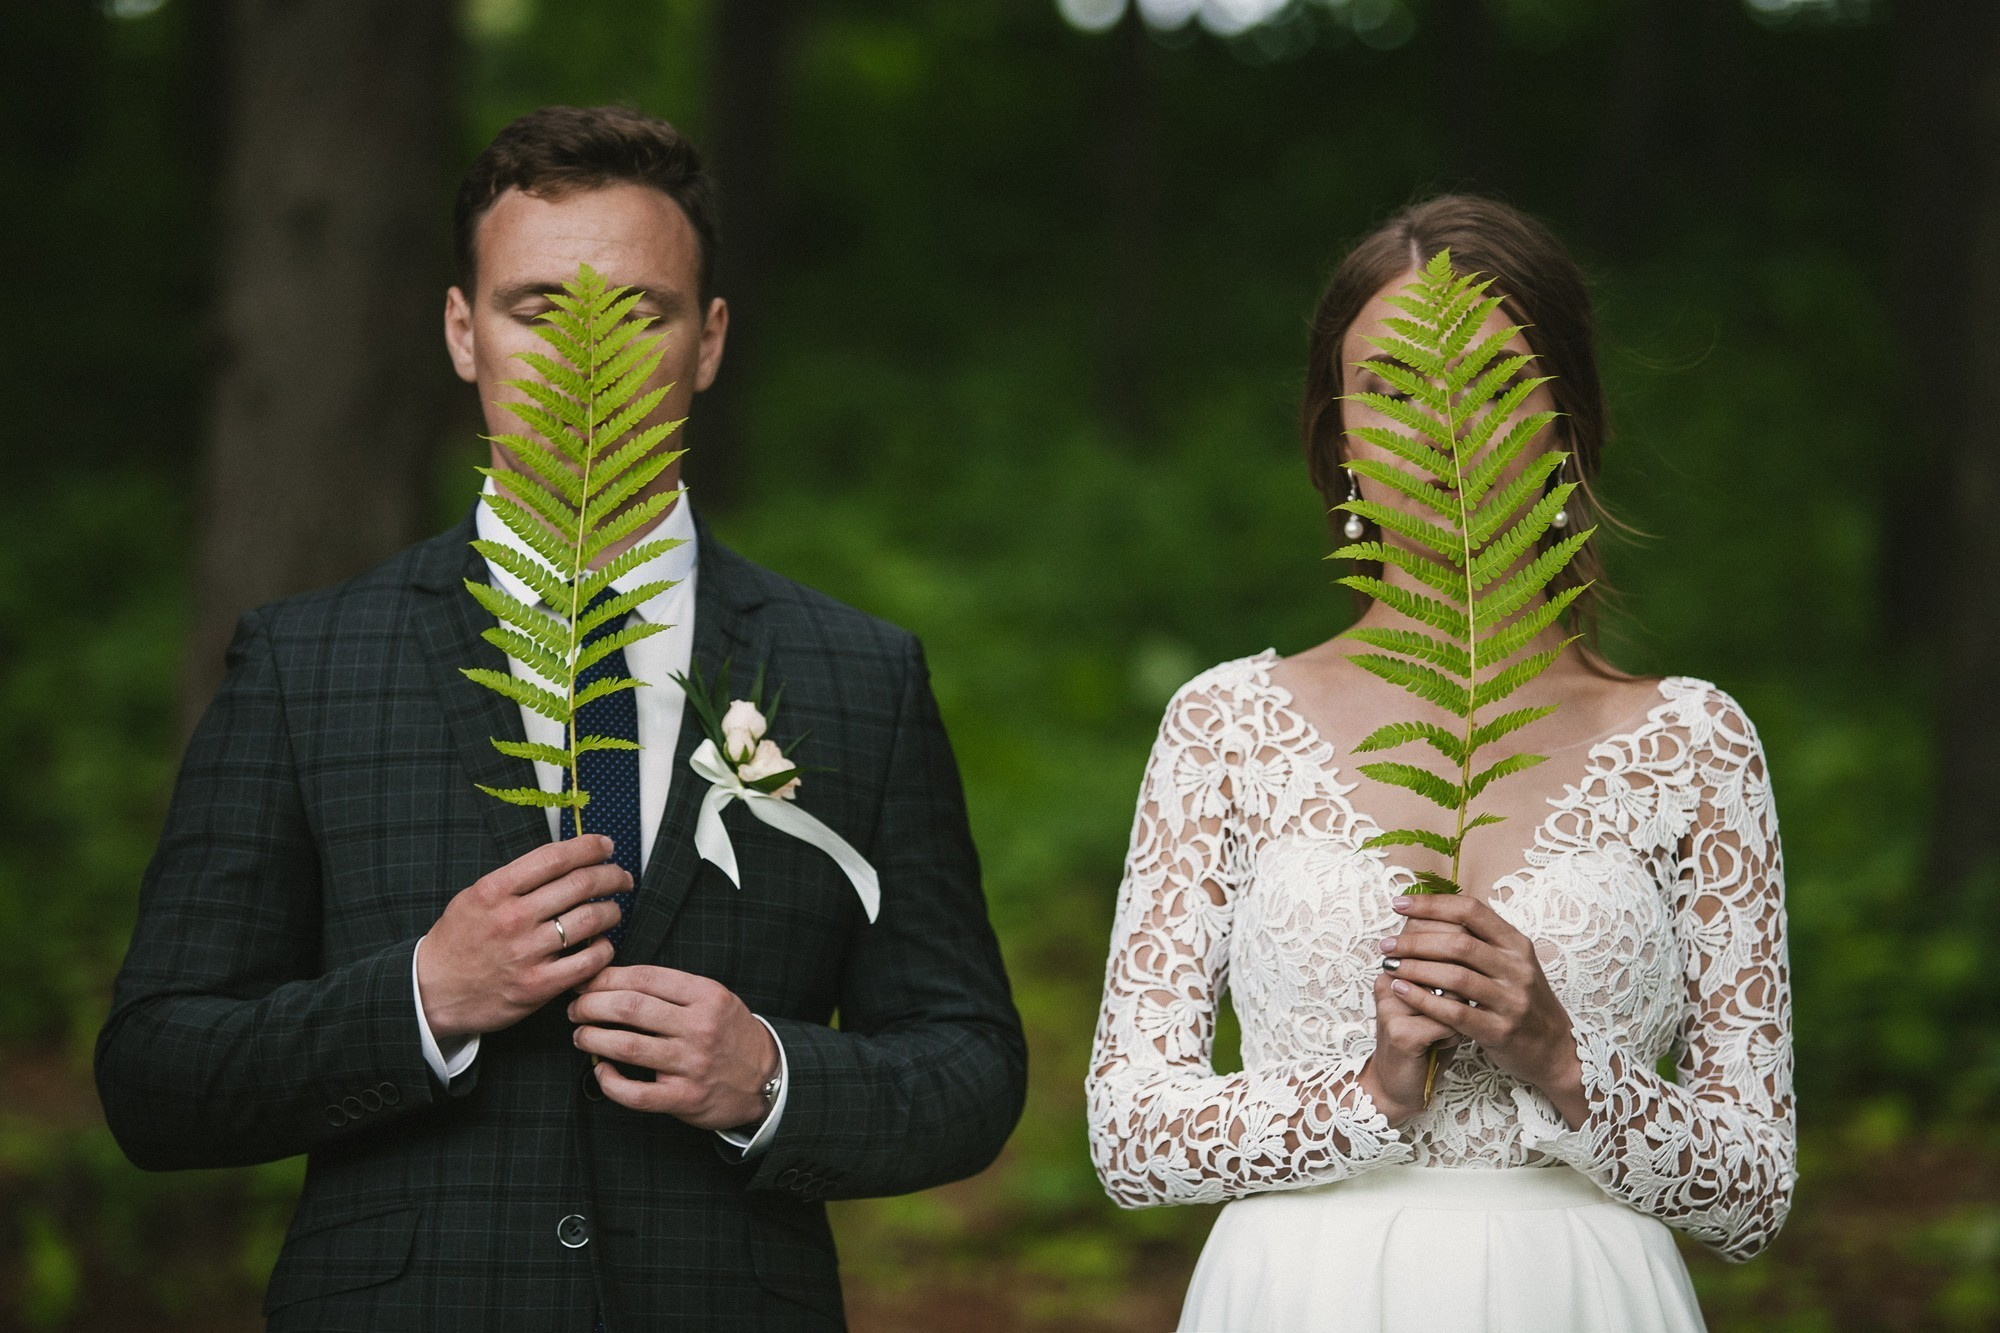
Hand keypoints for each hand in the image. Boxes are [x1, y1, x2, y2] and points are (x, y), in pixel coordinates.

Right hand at [417, 835, 627, 1039]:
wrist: (432, 991)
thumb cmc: (458, 941)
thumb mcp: (476, 897)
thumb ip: (517, 879)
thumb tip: (566, 860)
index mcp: (495, 890)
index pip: (555, 857)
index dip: (589, 847)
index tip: (606, 846)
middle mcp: (512, 918)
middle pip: (581, 884)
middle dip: (612, 875)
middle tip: (622, 877)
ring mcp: (526, 953)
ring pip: (591, 920)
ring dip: (612, 911)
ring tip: (613, 910)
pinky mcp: (538, 986)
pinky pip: (589, 961)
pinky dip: (605, 949)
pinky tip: (603, 944)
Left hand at [568, 966, 779, 1130]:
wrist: (767, 1078)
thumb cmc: (730, 1034)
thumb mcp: (714, 999)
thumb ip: (672, 990)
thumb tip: (614, 981)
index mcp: (706, 995)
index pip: (645, 978)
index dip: (606, 977)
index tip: (587, 982)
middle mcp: (700, 1027)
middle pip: (630, 1008)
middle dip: (591, 1005)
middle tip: (576, 1009)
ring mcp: (692, 1064)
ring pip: (626, 1046)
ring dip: (592, 1039)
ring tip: (581, 1036)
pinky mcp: (685, 1097)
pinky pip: (635, 1092)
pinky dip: (609, 1080)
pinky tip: (601, 1070)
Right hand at [1359, 909, 1465, 1125]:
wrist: (1401, 1086)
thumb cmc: (1426, 1040)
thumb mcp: (1434, 1001)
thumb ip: (1447, 971)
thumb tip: (1476, 941)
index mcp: (1395, 968)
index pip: (1424, 928)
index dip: (1455, 925)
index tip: (1481, 939)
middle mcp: (1387, 981)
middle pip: (1432, 948)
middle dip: (1466, 961)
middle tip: (1484, 978)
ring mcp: (1391, 1007)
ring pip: (1447, 985)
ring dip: (1465, 999)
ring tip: (1469, 1011)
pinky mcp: (1401, 1034)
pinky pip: (1446, 1020)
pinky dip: (1458, 1031)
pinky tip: (1455, 1039)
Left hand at [1380, 893, 1587, 1127]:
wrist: (1555, 1048)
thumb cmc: (1522, 999)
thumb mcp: (1512, 962)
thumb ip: (1480, 939)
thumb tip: (1431, 910)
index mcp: (1517, 944)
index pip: (1471, 911)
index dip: (1432, 904)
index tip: (1399, 903)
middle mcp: (1518, 969)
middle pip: (1459, 943)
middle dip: (1415, 941)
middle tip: (1387, 944)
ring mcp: (1512, 1001)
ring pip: (1455, 977)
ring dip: (1415, 969)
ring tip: (1388, 965)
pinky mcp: (1500, 1031)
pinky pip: (1455, 1012)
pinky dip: (1423, 999)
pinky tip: (1400, 991)